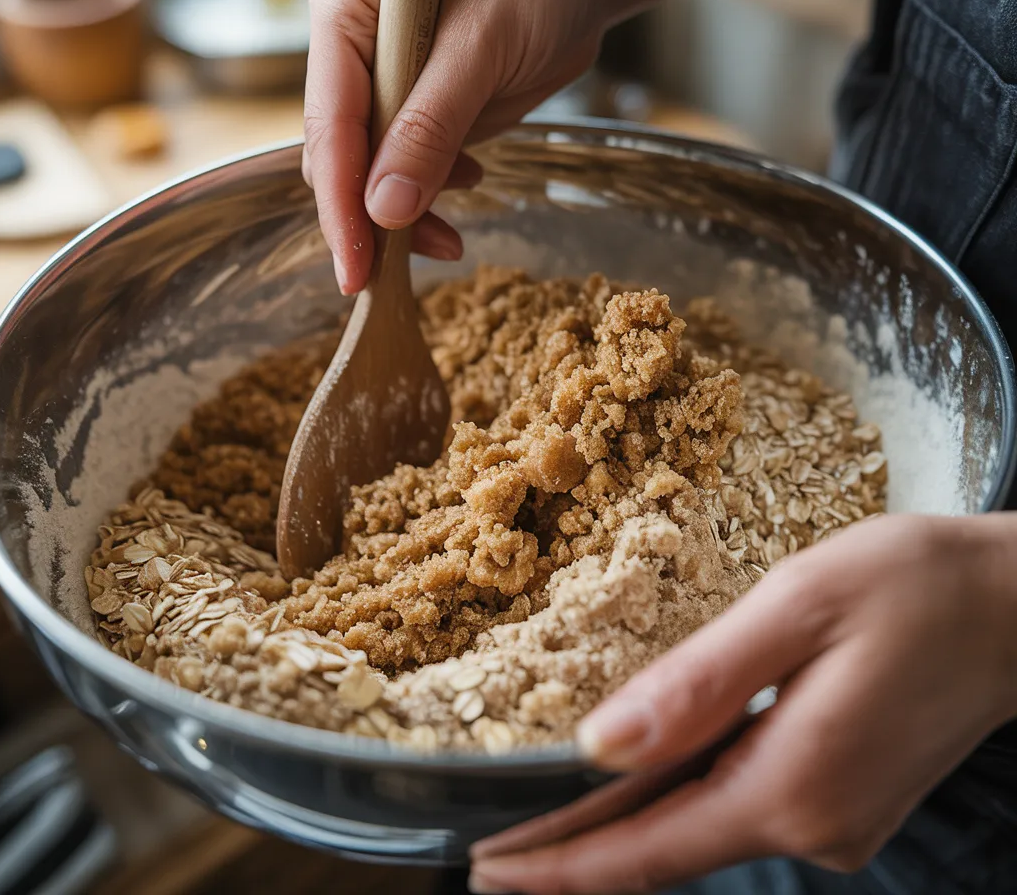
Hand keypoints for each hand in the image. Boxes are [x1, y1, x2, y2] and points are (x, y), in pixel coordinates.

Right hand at [302, 0, 831, 294]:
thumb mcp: (481, 50)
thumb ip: (431, 127)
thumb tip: (385, 210)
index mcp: (344, 20)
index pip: (328, 125)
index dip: (339, 201)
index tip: (354, 266)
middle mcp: (351, 58)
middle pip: (338, 160)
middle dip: (366, 220)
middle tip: (391, 275)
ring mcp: (384, 91)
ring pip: (371, 177)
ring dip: (403, 217)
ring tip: (449, 239)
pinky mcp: (417, 117)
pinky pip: (409, 174)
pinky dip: (431, 197)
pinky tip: (469, 183)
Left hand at [469, 514, 1016, 894]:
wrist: (1014, 605)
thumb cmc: (911, 586)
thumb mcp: (796, 606)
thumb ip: (699, 681)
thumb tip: (601, 743)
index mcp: (792, 782)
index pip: (647, 851)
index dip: (561, 867)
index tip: (488, 871)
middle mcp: (812, 824)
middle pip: (665, 850)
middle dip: (575, 854)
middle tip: (491, 850)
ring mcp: (832, 820)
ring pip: (698, 828)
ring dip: (622, 827)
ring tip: (541, 813)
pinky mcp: (842, 798)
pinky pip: (736, 806)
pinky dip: (676, 801)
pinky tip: (639, 779)